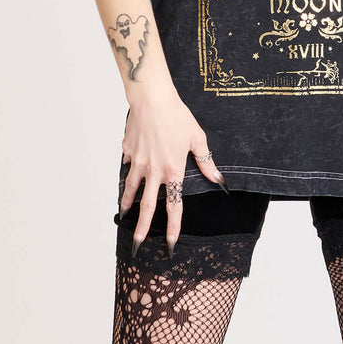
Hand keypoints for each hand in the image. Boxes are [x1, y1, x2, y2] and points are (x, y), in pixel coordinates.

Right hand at [119, 84, 226, 252]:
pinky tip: (128, 174)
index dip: (173, 227)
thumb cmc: (177, 116)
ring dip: (128, 205)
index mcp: (173, 171)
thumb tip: (219, 180)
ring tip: (123, 216)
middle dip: (142, 229)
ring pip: (132, 189)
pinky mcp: (128, 151)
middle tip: (137, 245)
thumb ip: (206, 163)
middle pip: (148, 207)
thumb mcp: (197, 139)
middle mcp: (154, 171)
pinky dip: (128, 172)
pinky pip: (128, 166)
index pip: (174, 206)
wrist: (151, 98)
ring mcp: (138, 162)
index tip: (170, 244)